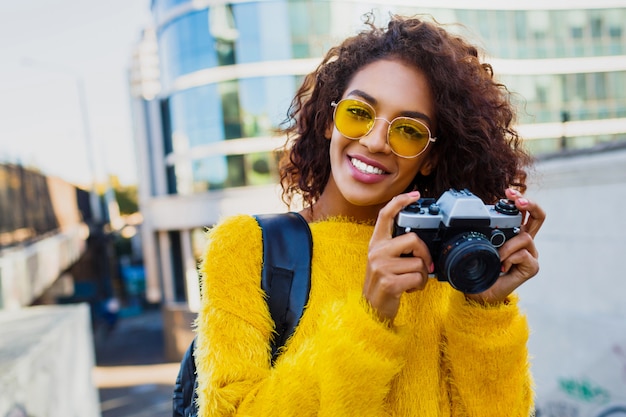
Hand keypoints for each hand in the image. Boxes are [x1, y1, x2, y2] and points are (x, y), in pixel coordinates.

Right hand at [363, 191, 432, 323]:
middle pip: (413, 239)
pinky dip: (419, 286)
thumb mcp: (384, 261)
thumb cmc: (383, 283)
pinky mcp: (389, 282)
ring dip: (422, 276)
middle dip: (425, 254)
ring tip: (411, 281)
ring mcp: (382, 267)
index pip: (386, 215)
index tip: (414, 196)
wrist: (370, 310)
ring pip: (419, 263)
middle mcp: (376, 252)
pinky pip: (418, 278)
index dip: (400, 201)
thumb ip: (397, 248)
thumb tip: (421, 242)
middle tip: (425, 265)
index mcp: (376, 243)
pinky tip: (409, 289)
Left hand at [465, 188, 545, 304]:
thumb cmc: (478, 268)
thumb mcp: (477, 245)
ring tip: (496, 257)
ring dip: (507, 246)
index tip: (508, 191)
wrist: (479, 293)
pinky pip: (523, 254)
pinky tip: (501, 266)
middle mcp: (524, 242)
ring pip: (525, 238)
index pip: (523, 212)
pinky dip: (509, 258)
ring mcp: (530, 254)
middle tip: (518, 201)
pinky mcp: (532, 267)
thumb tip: (475, 214)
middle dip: (530, 204)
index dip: (519, 199)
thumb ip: (482, 231)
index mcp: (513, 234)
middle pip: (538, 216)